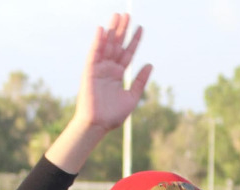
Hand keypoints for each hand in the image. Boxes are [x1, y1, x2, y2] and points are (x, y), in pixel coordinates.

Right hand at [74, 14, 151, 134]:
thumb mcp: (132, 97)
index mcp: (118, 74)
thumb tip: (150, 65)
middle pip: (117, 45)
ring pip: (106, 45)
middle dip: (122, 30)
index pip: (128, 53)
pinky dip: (97, 42)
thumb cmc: (113, 115)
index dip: (134, 40)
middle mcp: (108, 69)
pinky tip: (102, 29)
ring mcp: (99, 69)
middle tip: (127, 14)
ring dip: (111, 31)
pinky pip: (94, 53)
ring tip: (118, 16)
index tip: (141, 28)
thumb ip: (140, 81)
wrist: (98, 125)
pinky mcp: (89, 72)